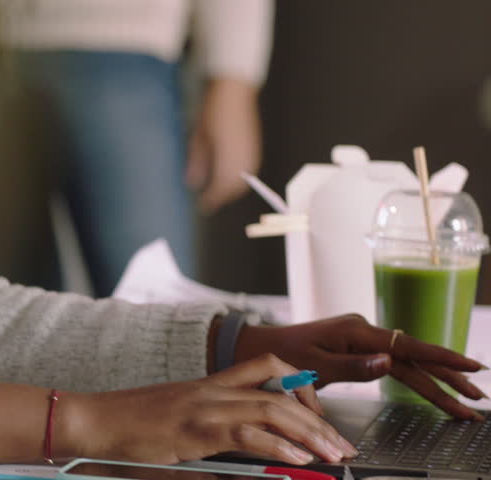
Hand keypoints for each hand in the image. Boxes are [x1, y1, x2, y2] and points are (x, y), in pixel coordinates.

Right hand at [53, 355, 355, 465]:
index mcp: (209, 386)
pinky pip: (248, 432)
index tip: (321, 417)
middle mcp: (211, 390)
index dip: (303, 387)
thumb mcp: (179, 436)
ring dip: (311, 432)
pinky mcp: (195, 427)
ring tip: (333, 455)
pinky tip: (298, 459)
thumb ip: (216, 449)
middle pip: (281, 391)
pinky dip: (279, 445)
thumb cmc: (127, 431)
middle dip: (320, 420)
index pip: (268, 369)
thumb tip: (255, 472)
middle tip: (343, 446)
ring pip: (273, 407)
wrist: (91, 422)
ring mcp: (204, 405)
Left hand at [186, 76, 260, 212]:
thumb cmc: (212, 111)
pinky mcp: (255, 148)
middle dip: (222, 196)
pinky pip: (250, 170)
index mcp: (228, 156)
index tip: (203, 206)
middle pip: (235, 187)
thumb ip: (197, 162)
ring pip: (244, 180)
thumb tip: (192, 184)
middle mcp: (244, 157)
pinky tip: (229, 176)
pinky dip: (239, 178)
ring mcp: (252, 152)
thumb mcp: (199, 136)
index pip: (221, 186)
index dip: (212, 199)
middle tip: (209, 201)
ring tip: (217, 191)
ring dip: (232, 188)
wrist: (234, 90)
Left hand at [235, 314, 487, 420]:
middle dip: (449, 378)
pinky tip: (437, 386)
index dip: (442, 359)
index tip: (471, 367)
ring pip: (409, 362)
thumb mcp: (315, 364)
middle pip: (416, 357)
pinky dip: (418, 377)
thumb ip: (353, 366)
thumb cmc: (283, 356)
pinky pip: (397, 363)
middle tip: (477, 399)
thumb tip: (389, 362)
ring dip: (438, 381)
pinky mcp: (361, 347)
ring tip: (466, 400)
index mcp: (357, 332)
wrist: (261, 347)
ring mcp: (364, 338)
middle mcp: (365, 331)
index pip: (409, 347)